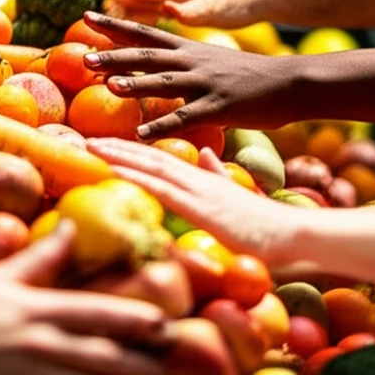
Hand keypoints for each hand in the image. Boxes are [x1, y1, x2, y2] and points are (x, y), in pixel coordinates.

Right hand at [0, 220, 168, 374]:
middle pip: (101, 358)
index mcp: (37, 312)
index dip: (131, 320)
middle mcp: (40, 346)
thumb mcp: (2, 281)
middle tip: (173, 359)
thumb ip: (42, 256)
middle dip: (141, 361)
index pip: (93, 315)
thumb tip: (73, 224)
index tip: (163, 321)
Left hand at [81, 13, 295, 135]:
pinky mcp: (220, 107)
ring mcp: (205, 83)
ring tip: (107, 85)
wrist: (291, 82)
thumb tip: (154, 69)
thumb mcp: (210, 61)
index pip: (143, 32)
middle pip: (146, 55)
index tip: (85, 16)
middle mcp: (191, 61)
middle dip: (113, 55)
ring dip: (135, 83)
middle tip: (83, 57)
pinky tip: (140, 134)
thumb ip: (181, 64)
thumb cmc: (248, 76)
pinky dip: (162, 126)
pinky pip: (186, 117)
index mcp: (187, 49)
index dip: (114, 25)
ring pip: (164, 82)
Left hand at [87, 139, 302, 266]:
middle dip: (116, 147)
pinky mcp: (200, 207)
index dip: (131, 147)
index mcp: (202, 175)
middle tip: (85, 139)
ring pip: (150, 167)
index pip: (160, 157)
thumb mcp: (234, 191)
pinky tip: (114, 171)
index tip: (105, 141)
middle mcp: (196, 177)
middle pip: (149, 156)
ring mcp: (198, 190)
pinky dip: (135, 177)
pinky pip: (161, 189)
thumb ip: (217, 172)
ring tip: (90, 148)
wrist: (290, 234)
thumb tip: (203, 154)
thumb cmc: (263, 221)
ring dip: (118, 156)